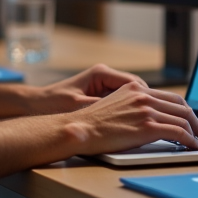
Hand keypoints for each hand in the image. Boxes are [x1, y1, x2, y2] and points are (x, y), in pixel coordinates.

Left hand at [29, 63, 147, 114]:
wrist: (35, 104)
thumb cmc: (53, 103)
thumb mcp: (79, 106)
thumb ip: (101, 107)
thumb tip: (124, 114)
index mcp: (101, 73)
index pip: (135, 83)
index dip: (148, 98)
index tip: (157, 113)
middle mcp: (105, 75)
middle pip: (137, 88)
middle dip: (149, 103)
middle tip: (161, 119)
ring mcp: (103, 84)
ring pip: (132, 95)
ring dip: (141, 108)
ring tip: (152, 122)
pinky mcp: (100, 94)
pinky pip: (123, 101)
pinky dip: (130, 111)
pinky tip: (135, 124)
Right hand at [62, 81, 197, 154]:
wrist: (81, 128)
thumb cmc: (92, 122)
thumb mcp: (114, 104)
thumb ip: (132, 105)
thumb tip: (148, 116)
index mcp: (135, 88)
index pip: (170, 96)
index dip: (184, 109)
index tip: (189, 119)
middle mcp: (143, 95)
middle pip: (181, 106)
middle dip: (194, 120)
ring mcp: (147, 110)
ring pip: (183, 119)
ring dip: (195, 132)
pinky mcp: (148, 127)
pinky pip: (179, 132)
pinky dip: (190, 140)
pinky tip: (192, 146)